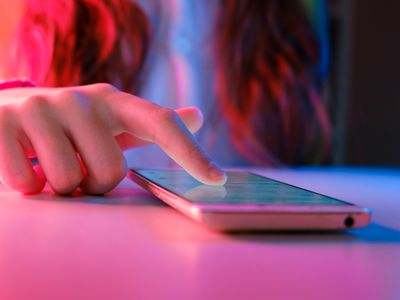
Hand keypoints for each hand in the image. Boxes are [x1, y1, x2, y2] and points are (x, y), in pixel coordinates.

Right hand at [0, 83, 225, 194]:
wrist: (5, 111)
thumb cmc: (68, 126)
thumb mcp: (110, 121)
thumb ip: (151, 124)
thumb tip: (197, 116)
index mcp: (114, 102)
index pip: (162, 123)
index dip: (191, 153)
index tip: (217, 180)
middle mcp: (82, 99)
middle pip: (111, 172)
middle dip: (93, 184)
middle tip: (78, 168)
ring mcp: (42, 107)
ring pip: (70, 180)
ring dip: (62, 186)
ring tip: (50, 164)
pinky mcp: (4, 122)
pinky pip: (28, 182)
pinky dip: (29, 186)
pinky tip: (25, 166)